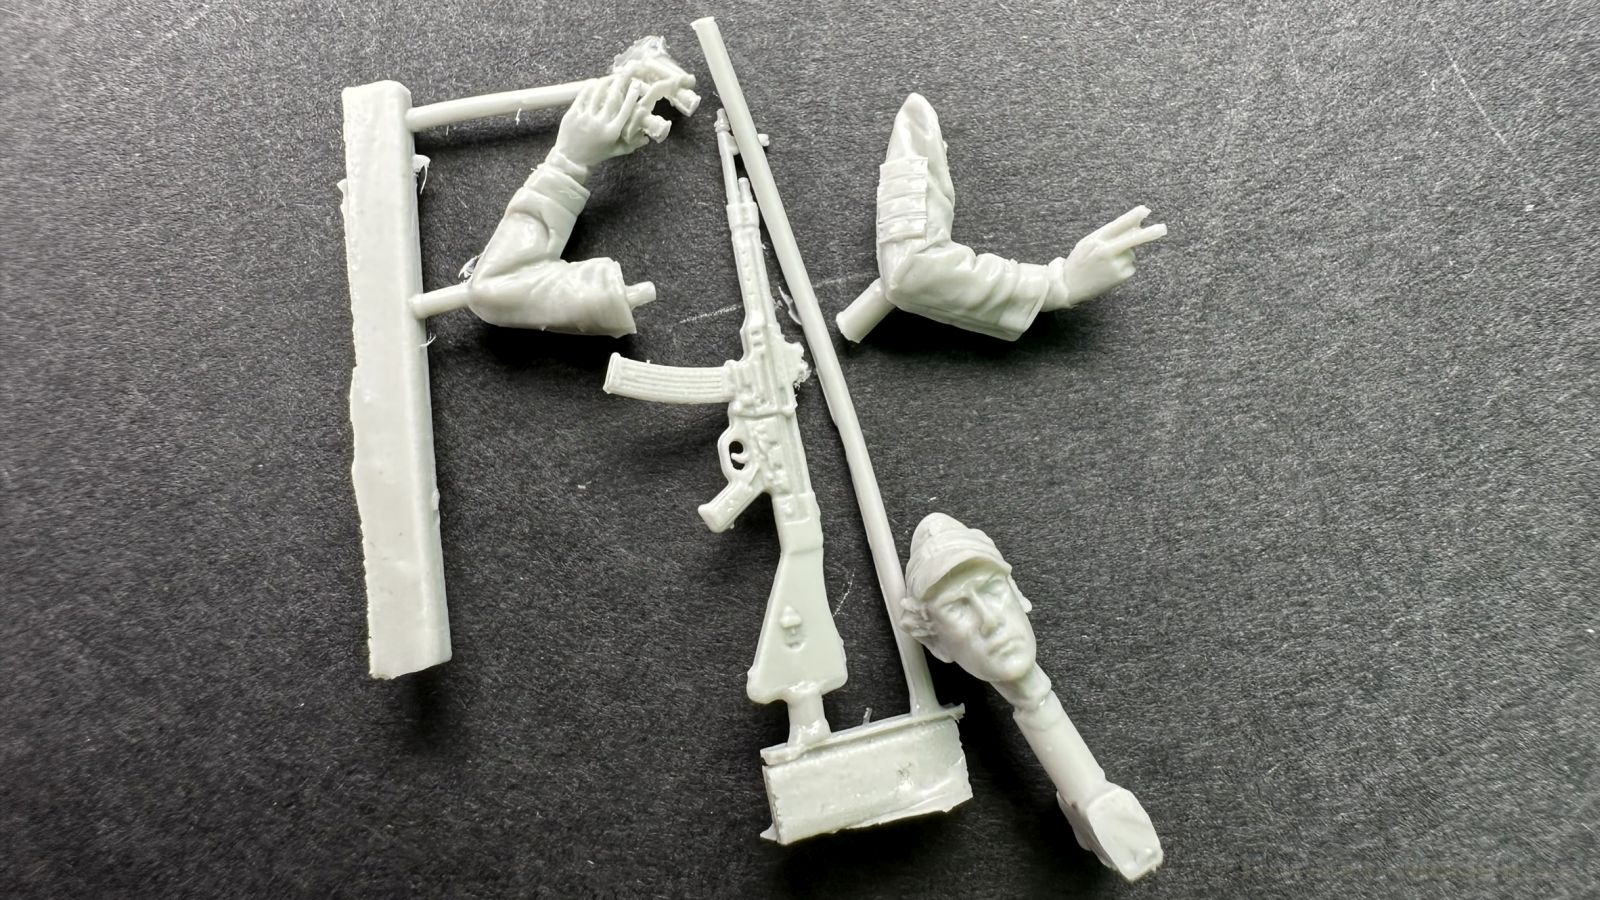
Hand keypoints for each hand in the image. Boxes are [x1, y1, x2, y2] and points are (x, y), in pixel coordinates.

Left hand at [553, 73, 650, 167]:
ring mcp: (584, 118)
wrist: (571, 160)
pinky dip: (589, 87)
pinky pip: (582, 96)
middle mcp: (599, 123)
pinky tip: (594, 82)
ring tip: (610, 76)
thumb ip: (631, 144)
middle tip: (624, 74)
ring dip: (604, 82)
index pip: (625, 110)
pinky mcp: (572, 114)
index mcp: (611, 132)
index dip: (631, 96)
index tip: (635, 85)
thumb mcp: (615, 151)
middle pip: (612, 98)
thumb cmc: (595, 155)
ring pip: (596, 93)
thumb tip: (646, 138)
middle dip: (619, 83)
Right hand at [1051, 206, 1166, 307]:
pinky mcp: (1120, 276)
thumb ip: (1110, 234)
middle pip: (1132, 240)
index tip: (1146, 210)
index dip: (1132, 217)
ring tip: (1105, 264)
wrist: (1068, 286)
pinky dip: (1123, 267)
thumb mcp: (1089, 242)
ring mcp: (1113, 265)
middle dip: (1149, 234)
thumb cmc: (1080, 260)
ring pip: (1131, 253)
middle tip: (1163, 228)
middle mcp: (1105, 252)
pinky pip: (1130, 266)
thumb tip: (1137, 227)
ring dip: (1124, 255)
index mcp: (1096, 240)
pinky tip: (1109, 272)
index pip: (1118, 225)